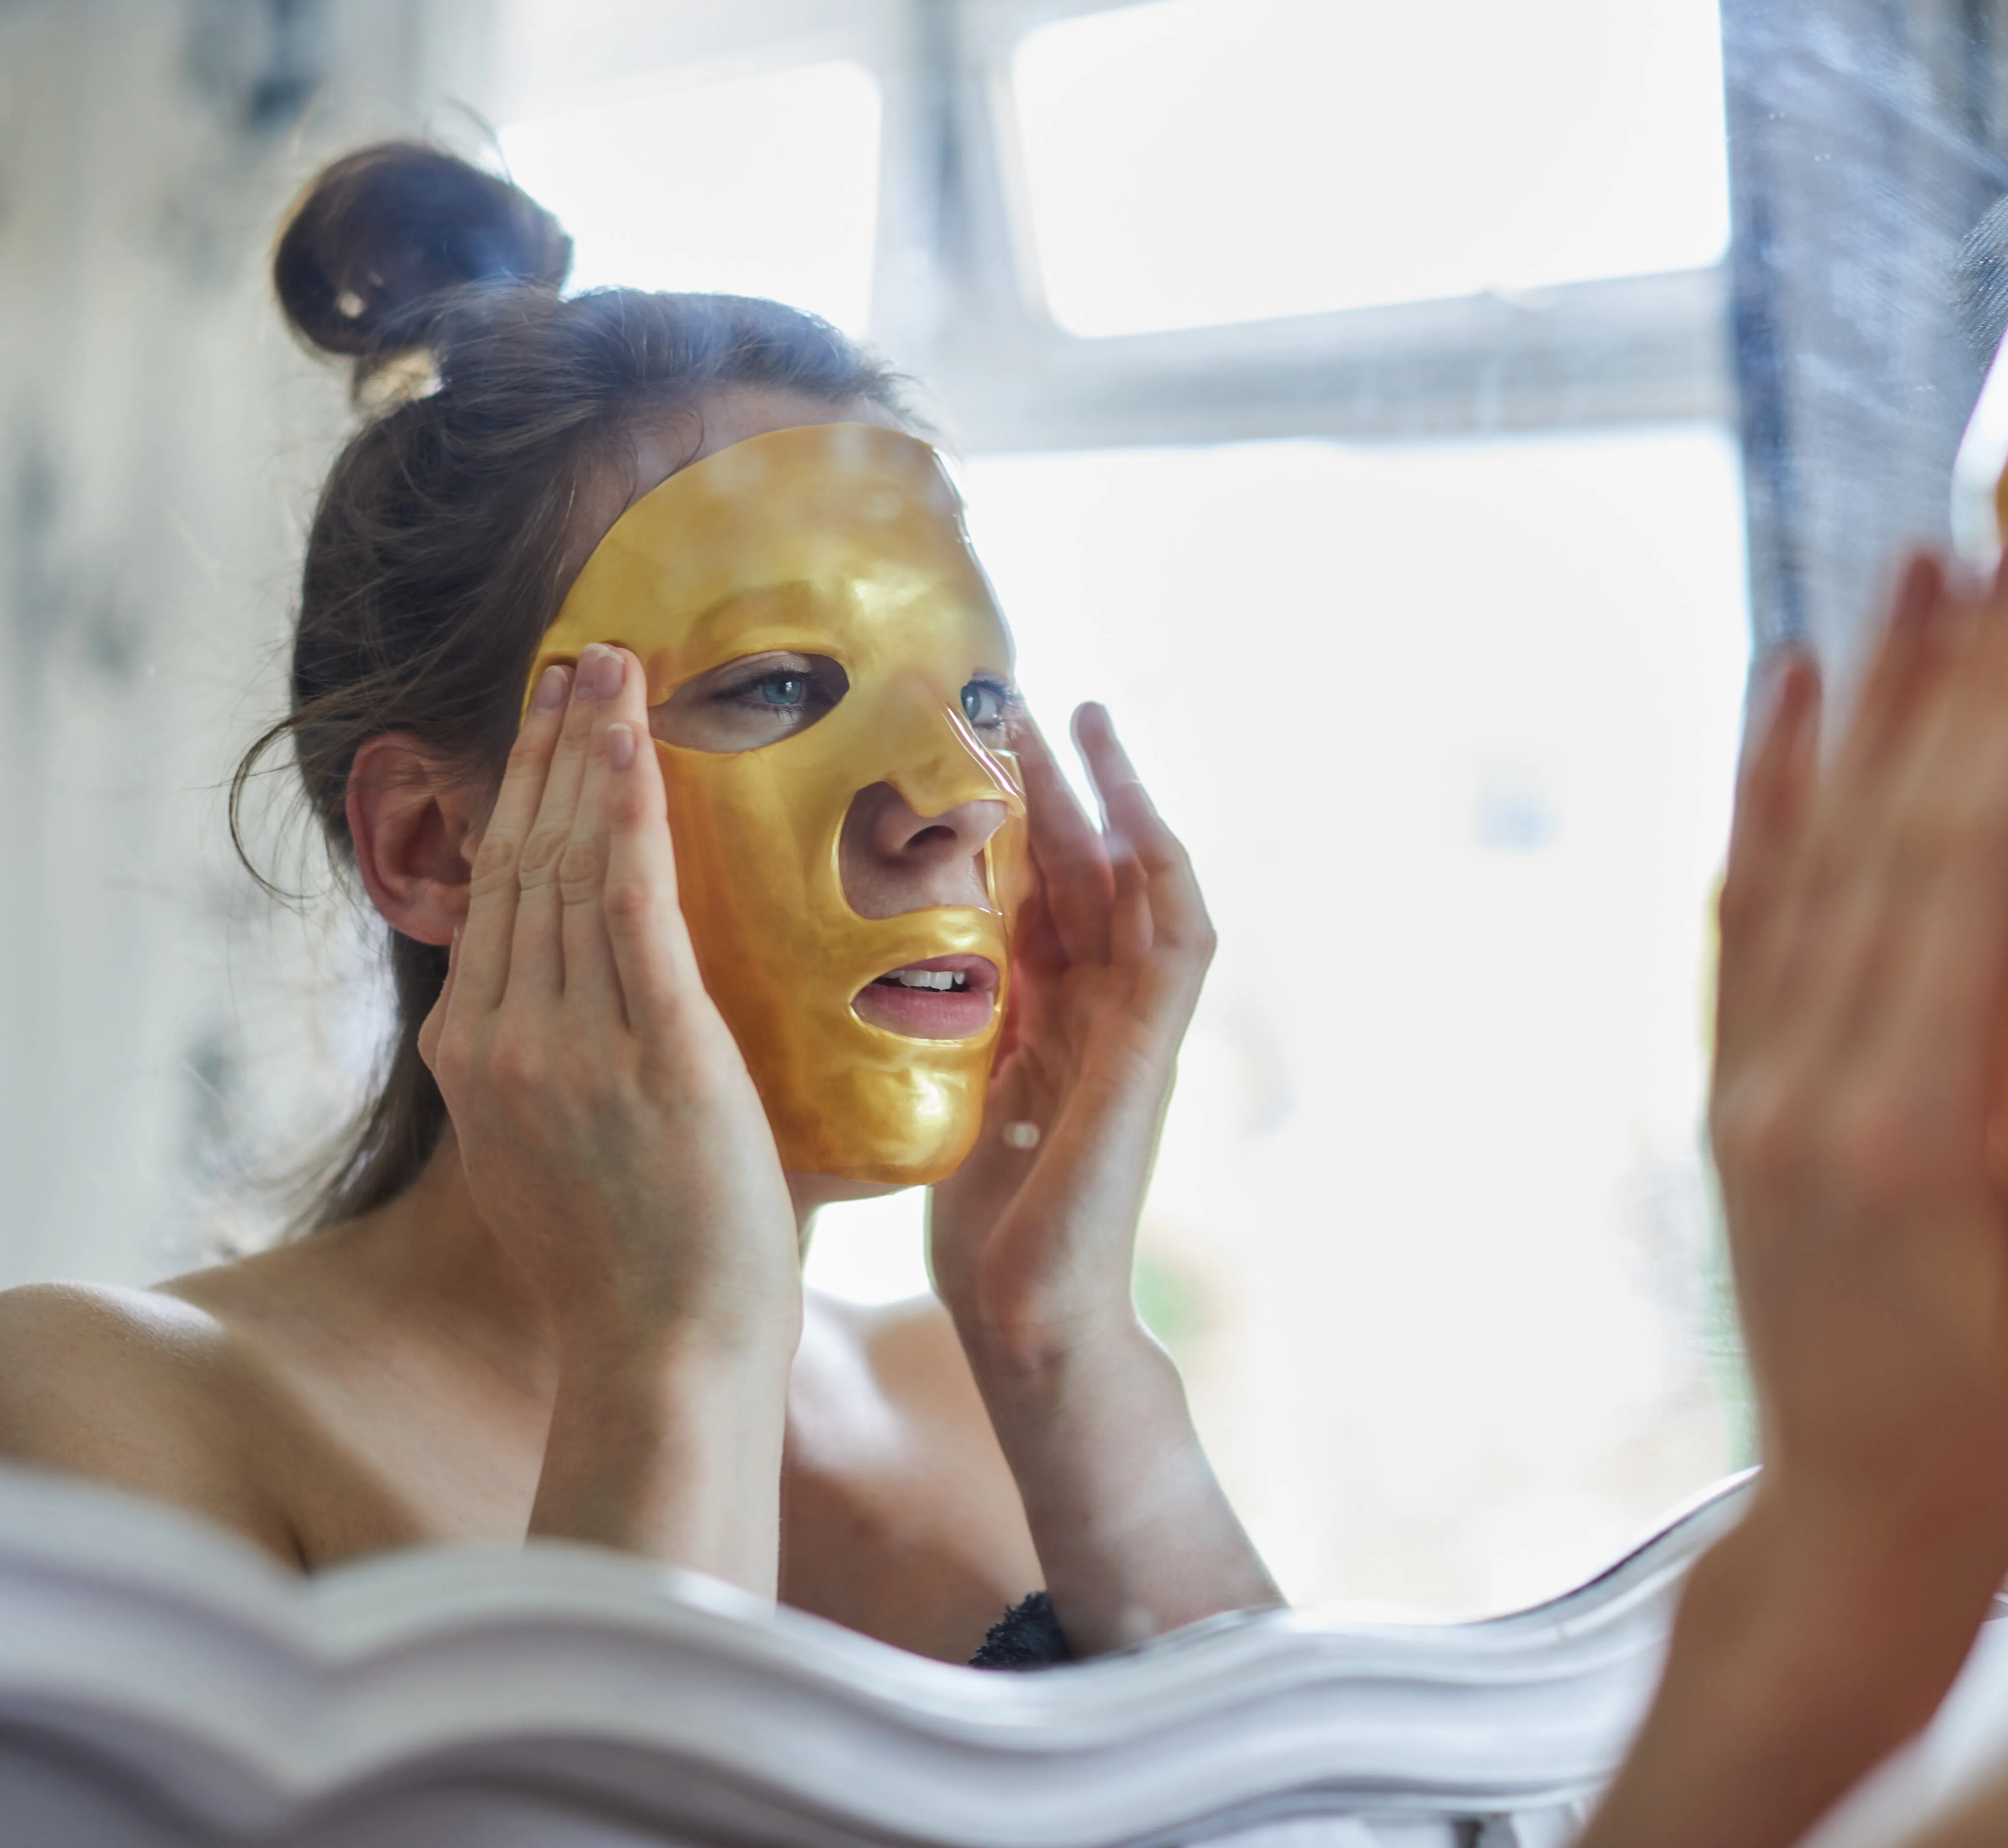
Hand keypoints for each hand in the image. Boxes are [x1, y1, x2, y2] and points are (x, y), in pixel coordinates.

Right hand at [418, 643, 799, 1585]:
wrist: (665, 1359)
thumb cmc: (636, 1278)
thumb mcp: (551, 1166)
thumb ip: (551, 1085)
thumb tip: (577, 1029)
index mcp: (474, 1067)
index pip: (493, 904)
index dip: (514, 806)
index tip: (538, 736)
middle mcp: (502, 1040)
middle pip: (517, 862)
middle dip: (543, 752)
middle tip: (572, 663)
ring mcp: (568, 1041)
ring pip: (565, 861)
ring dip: (585, 751)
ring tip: (607, 667)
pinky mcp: (651, 1045)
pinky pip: (627, 895)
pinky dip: (626, 804)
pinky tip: (632, 736)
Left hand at [925, 704, 1277, 1649]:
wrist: (1029, 1317)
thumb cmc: (974, 1227)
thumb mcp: (930, 1093)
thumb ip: (920, 1026)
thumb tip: (828, 969)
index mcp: (1035, 1014)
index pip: (1022, 887)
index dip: (994, 815)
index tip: (945, 740)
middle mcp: (1090, 1007)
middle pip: (1080, 862)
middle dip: (1051, 778)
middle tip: (1007, 690)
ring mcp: (1132, 1025)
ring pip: (1137, 877)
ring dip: (1115, 794)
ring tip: (1077, 715)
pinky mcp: (1155, 1048)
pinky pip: (1179, 935)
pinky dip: (1162, 864)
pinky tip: (1136, 806)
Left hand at [1711, 541, 2007, 1576]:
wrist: (1854, 1522)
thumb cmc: (2003, 1429)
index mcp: (1909, 1129)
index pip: (1968, 880)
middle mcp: (1807, 1082)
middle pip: (1886, 843)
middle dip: (1949, 688)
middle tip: (1998, 547)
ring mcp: (1753, 1080)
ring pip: (1805, 859)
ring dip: (1857, 716)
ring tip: (1901, 585)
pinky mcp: (1733, 1089)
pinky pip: (1742, 918)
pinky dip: (1762, 805)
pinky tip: (1782, 709)